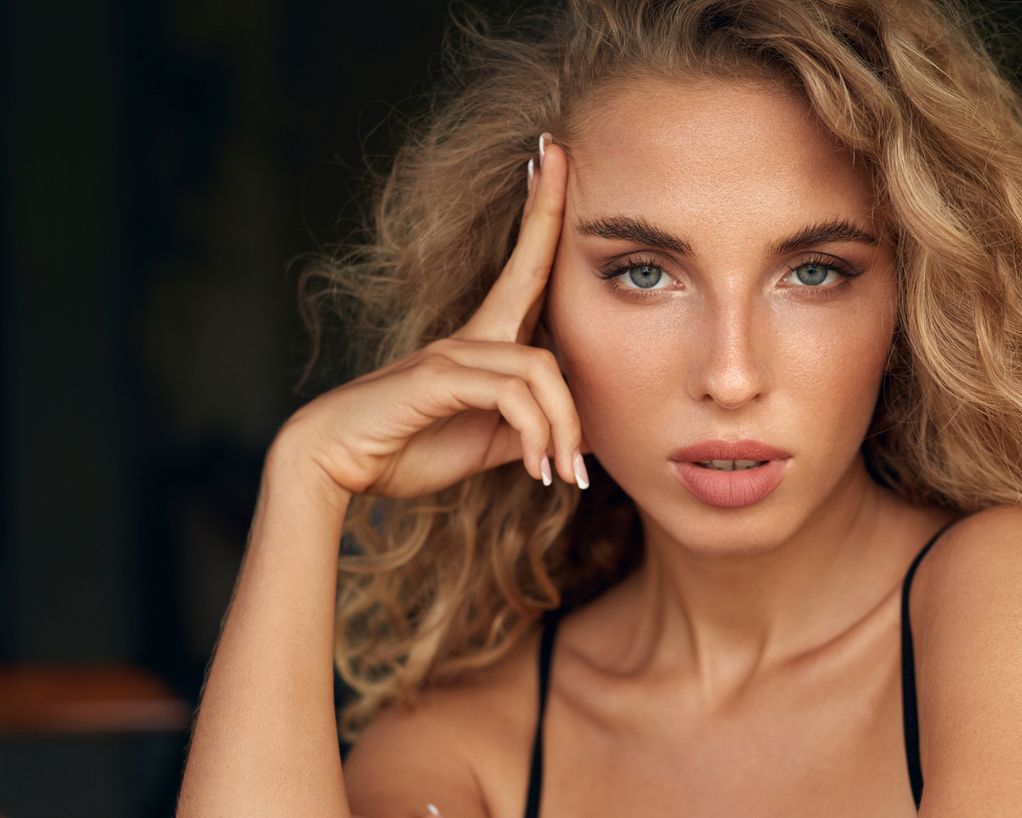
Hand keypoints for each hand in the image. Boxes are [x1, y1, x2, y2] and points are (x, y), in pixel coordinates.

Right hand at [276, 133, 588, 499]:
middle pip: (531, 273)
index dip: (540, 212)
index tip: (551, 157)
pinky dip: (535, 434)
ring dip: (562, 425)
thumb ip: (526, 429)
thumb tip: (580, 437)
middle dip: (548, 209)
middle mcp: (467, 335)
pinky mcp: (438, 375)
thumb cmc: (406, 449)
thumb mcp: (484, 443)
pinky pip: (512, 394)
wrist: (337, 466)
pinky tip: (536, 468)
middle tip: (560, 152)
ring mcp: (451, 351)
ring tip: (565, 472)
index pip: (522, 267)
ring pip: (541, 367)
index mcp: (480, 344)